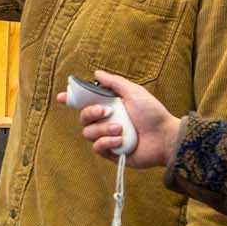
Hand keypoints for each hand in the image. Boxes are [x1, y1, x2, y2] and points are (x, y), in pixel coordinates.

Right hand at [58, 70, 181, 168]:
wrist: (164, 137)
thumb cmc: (152, 114)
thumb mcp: (134, 92)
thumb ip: (114, 83)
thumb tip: (96, 73)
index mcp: (109, 106)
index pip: (85, 102)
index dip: (71, 99)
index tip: (62, 97)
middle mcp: (106, 121)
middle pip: (83, 117)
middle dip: (90, 113)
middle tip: (105, 111)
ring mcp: (107, 137)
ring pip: (88, 133)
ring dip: (103, 129)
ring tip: (121, 129)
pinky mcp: (110, 152)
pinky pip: (97, 147)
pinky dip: (107, 142)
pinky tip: (121, 140)